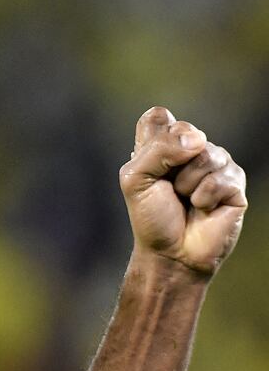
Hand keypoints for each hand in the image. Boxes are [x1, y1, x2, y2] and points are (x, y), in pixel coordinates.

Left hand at [119, 106, 246, 275]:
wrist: (171, 253)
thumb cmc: (151, 217)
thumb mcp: (136, 180)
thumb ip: (157, 150)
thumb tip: (197, 140)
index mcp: (162, 145)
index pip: (159, 116)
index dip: (154, 137)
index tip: (149, 165)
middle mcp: (191, 150)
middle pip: (184, 130)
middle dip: (169, 165)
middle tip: (168, 189)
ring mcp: (216, 164)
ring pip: (206, 154)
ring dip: (187, 184)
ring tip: (186, 200)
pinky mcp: (235, 182)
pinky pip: (220, 178)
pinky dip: (205, 197)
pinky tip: (203, 209)